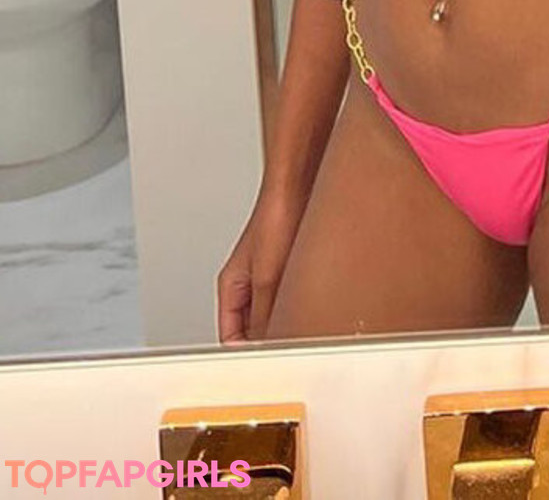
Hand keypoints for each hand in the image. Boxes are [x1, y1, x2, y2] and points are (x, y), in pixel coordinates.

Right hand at [216, 186, 308, 342]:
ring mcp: (268, 273)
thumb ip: (264, 315)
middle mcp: (247, 282)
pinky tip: (314, 310)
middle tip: (285, 354)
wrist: (297, 186)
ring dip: (285, 324)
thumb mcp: (268, 278)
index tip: (262, 366)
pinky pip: (290, 298)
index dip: (244, 353)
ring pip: (272, 313)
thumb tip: (266, 345)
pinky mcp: (288, 266)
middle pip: (251, 327)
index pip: (230, 335)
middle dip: (266, 341)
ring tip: (301, 333)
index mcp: (232, 285)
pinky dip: (298, 308)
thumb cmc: (275, 218)